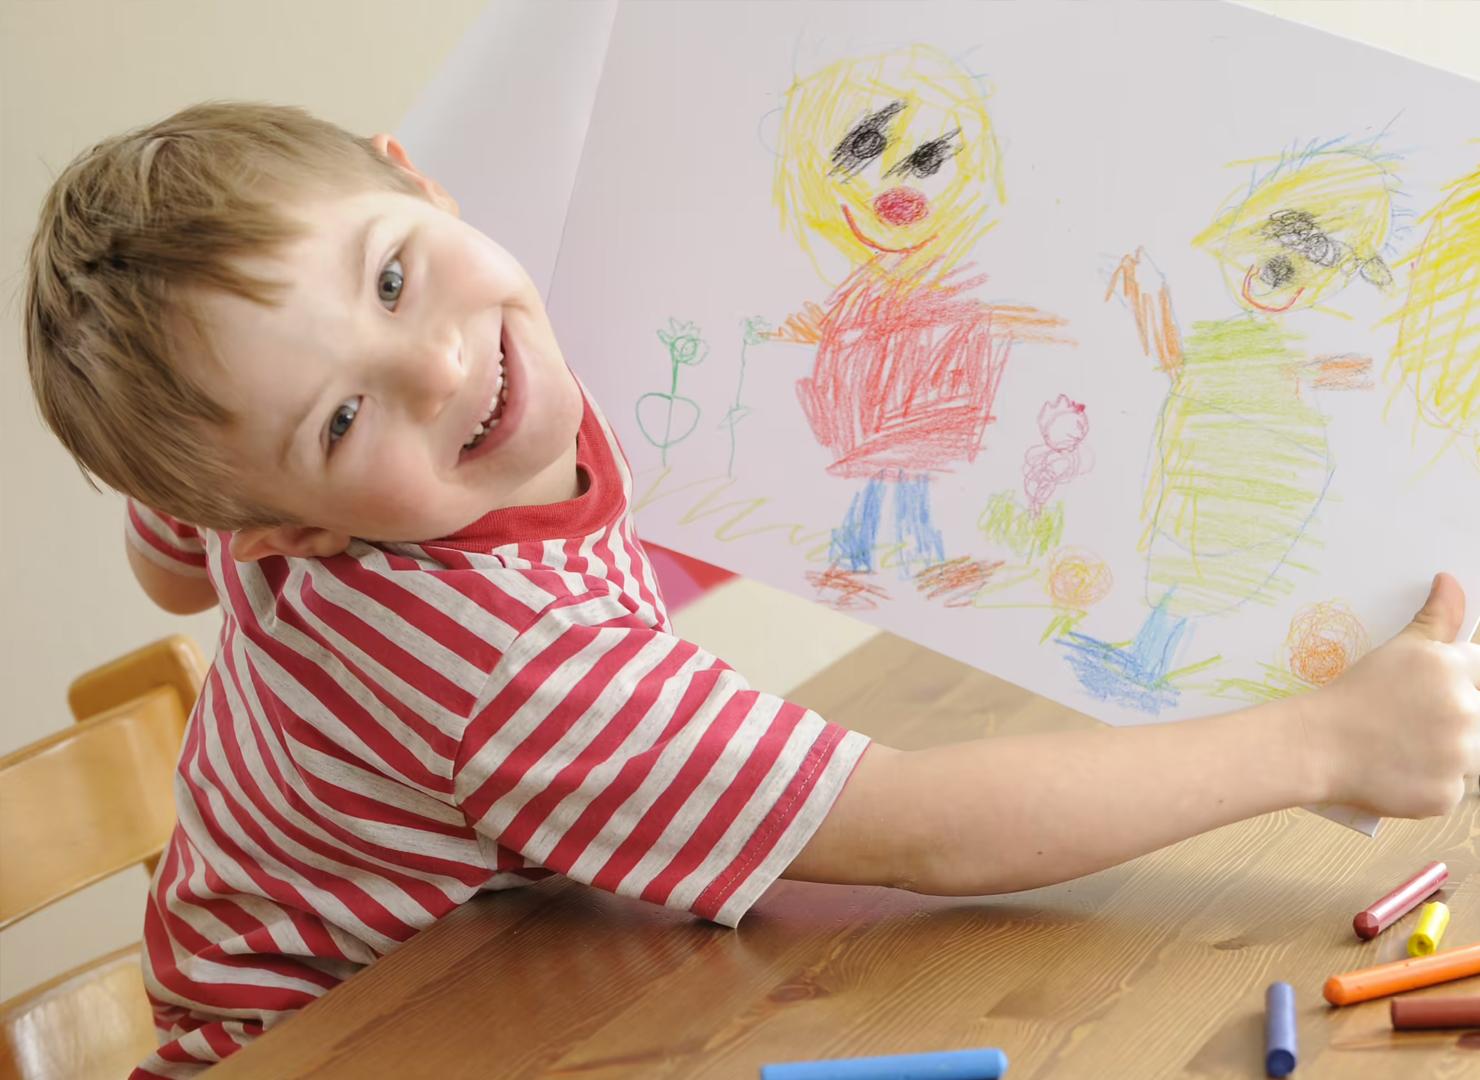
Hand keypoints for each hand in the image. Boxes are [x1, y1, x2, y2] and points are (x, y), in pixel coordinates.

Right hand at [1304, 573, 1479, 817]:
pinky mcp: (1445, 796)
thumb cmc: (1352, 693)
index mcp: (1454, 671)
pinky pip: (1451, 789)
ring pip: (1471, 755)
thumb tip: (1451, 579)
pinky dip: (1428, 784)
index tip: (1430, 694)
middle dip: (1453, 719)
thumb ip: (1436, 618)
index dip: (1459, 681)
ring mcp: (1459, 758)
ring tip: (1405, 747)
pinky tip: (1398, 771)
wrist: (1315, 744)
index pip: (1479, 669)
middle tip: (1411, 723)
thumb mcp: (1397, 650)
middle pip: (1477, 716)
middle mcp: (1467, 712)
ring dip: (1447, 753)